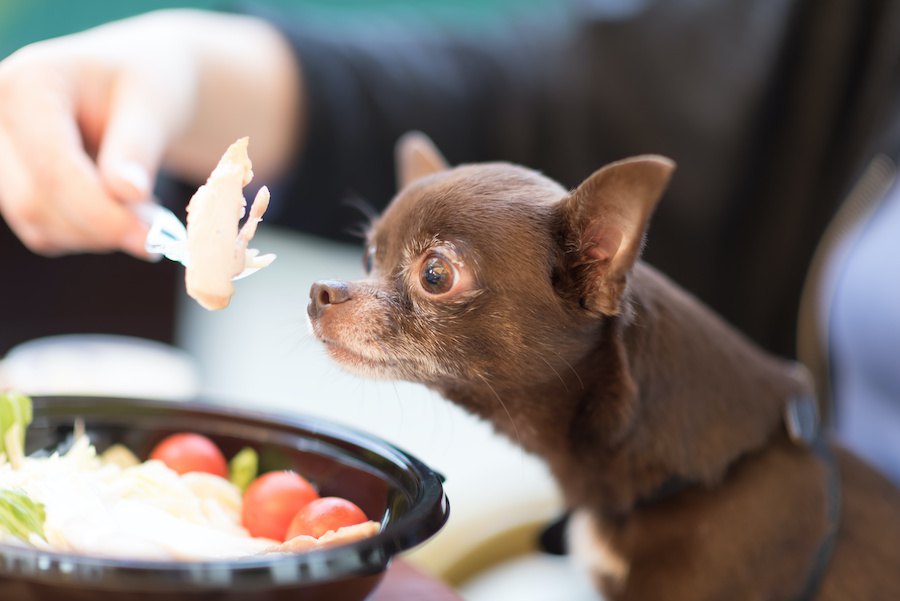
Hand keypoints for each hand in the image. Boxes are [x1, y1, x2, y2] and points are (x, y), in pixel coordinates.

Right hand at [0, 9, 301, 256]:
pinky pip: (47, 234)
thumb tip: (126, 193)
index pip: (54, 168)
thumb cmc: (148, 85)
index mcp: (28, 84)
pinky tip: (120, 208)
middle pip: (36, 202)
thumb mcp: (154, 105)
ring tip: (145, 208)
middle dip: (103, 228)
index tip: (151, 237)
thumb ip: (136, 148)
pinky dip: (90, 235)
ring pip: (39, 226)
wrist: (139, 86)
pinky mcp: (11, 187)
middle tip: (159, 230)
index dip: (101, 212)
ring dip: (99, 235)